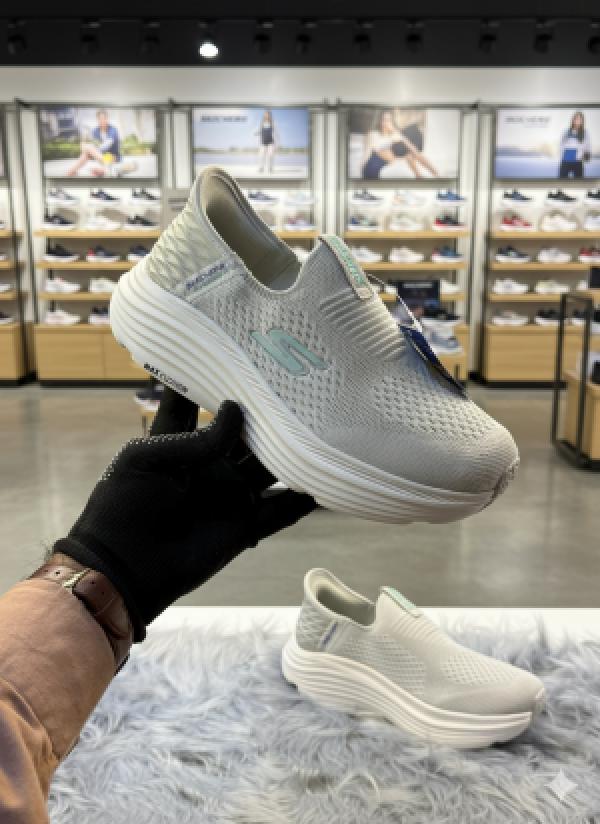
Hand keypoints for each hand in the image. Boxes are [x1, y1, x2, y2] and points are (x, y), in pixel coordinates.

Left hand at [53, 390, 316, 639]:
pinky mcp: (244, 525)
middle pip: (248, 434)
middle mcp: (210, 465)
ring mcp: (230, 494)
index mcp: (180, 444)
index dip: (211, 378)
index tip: (236, 351)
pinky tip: (326, 480)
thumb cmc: (123, 506)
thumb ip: (197, 440)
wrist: (124, 570)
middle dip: (268, 414)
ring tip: (321, 427)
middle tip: (296, 388)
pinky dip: (305, 499)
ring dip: (292, 452)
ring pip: (271, 467)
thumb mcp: (148, 460)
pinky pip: (282, 510)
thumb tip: (237, 412)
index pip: (197, 402)